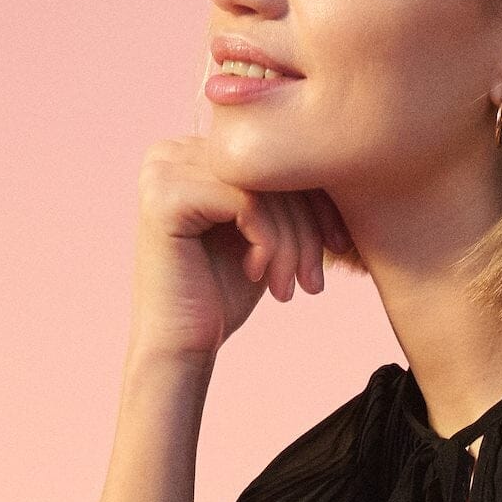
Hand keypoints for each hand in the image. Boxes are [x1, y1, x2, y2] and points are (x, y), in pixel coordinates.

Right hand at [129, 136, 334, 368]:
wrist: (180, 349)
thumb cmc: (222, 295)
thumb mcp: (263, 231)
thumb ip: (282, 189)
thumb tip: (336, 153)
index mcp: (192, 152)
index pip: (272, 155)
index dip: (318, 198)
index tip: (339, 246)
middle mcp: (171, 151)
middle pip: (269, 167)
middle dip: (307, 226)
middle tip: (313, 281)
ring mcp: (163, 170)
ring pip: (262, 186)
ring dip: (290, 243)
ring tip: (288, 287)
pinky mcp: (166, 196)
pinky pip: (247, 202)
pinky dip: (267, 243)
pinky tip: (255, 274)